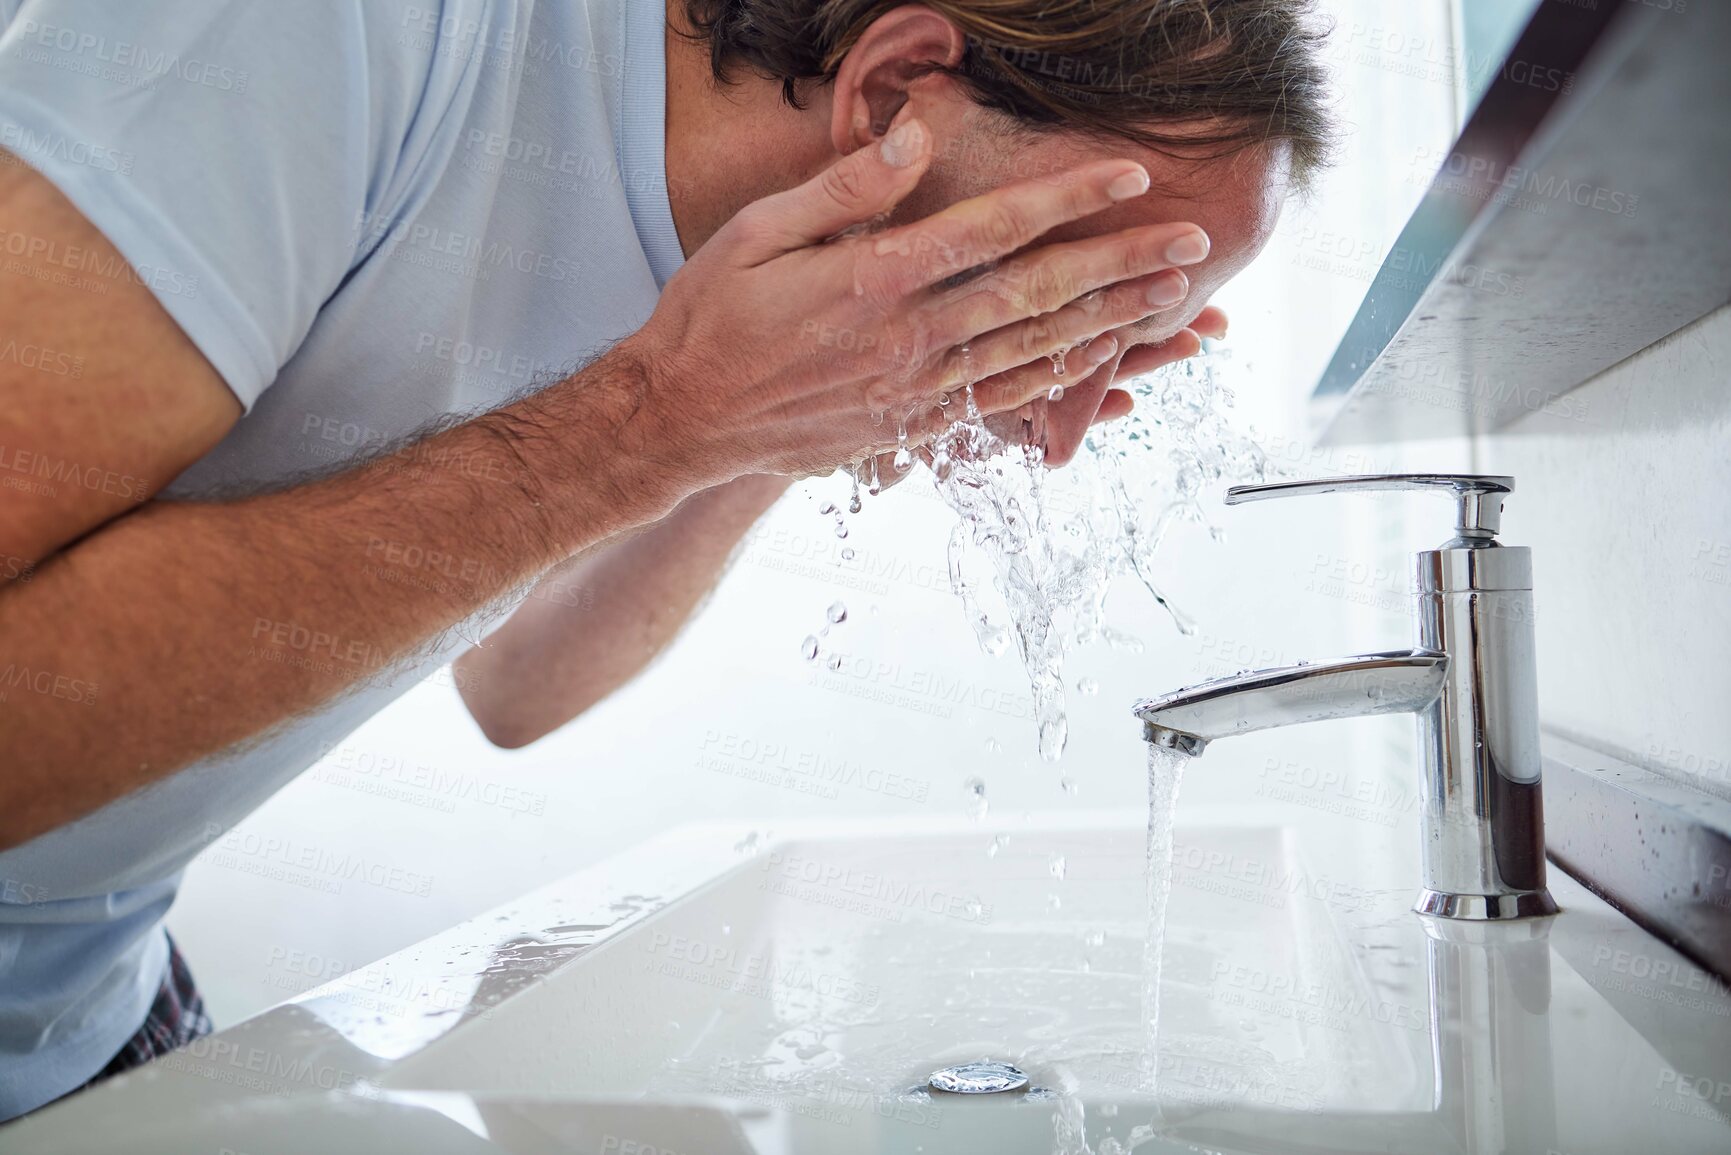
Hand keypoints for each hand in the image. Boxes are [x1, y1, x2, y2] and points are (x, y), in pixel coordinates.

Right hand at [621, 112, 1210, 488]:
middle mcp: (908, 340)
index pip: (994, 229)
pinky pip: (1003, 406)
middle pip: (1037, 295)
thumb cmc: (712, 317)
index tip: (1131, 175)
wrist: (681, 422)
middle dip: (1122, 268)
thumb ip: (847, 187)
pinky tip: (1105, 370)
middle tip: (1193, 247)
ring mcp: (915, 392)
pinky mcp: (911, 428)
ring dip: (1111, 327)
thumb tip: (918, 142)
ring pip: (1034, 355)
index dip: (1070, 199)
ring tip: (1176, 307)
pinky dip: (1061, 388)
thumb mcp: (758, 231)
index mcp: (874, 279)